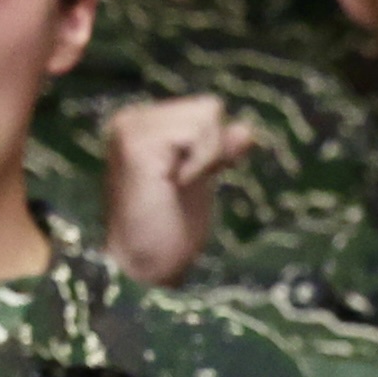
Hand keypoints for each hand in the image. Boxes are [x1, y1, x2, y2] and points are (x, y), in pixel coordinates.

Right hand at [103, 95, 255, 285]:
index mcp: (143, 125)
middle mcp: (131, 119)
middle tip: (182, 186)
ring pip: (206, 116)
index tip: (190, 181)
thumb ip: (218, 151)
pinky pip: (198, 132)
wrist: (144, 268)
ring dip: (206, 157)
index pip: (204, 111)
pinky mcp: (137, 143)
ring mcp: (131, 128)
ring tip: (177, 186)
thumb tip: (246, 129)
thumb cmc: (170, 231)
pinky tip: (175, 185)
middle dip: (211, 151)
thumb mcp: (201, 182)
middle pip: (209, 108)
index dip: (214, 148)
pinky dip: (200, 162)